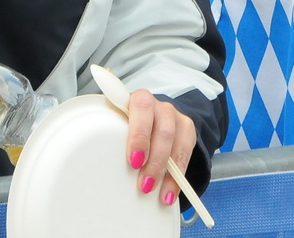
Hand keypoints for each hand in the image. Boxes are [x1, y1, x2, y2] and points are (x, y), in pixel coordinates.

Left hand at [124, 88, 196, 208]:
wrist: (151, 118)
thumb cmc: (130, 126)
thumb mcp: (120, 127)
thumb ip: (115, 138)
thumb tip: (106, 171)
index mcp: (139, 101)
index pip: (141, 109)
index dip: (139, 135)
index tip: (133, 160)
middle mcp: (159, 106)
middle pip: (162, 130)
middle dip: (154, 160)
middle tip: (144, 183)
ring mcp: (175, 117)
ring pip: (175, 142)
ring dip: (164, 171)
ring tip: (153, 189)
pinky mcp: (187, 130)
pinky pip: (186, 154)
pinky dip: (176, 178)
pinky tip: (168, 192)